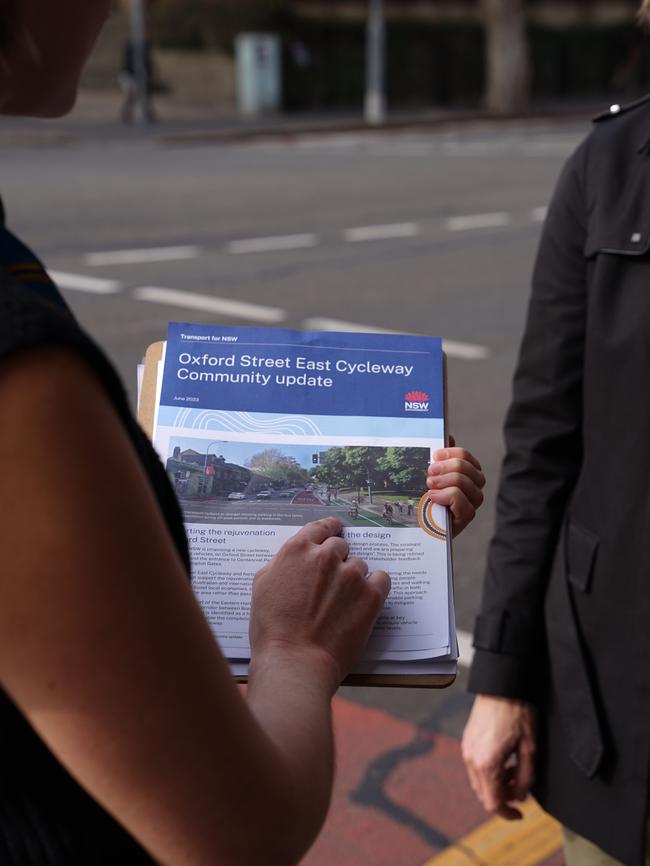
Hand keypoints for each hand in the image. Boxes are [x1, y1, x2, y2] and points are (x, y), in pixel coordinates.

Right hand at [249, 517, 390, 690]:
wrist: (295, 662)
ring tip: (342, 603)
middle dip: (337, 561)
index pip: (319, 527)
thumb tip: (291, 560)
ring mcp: (351, 575)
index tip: (334, 531)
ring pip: (359, 565)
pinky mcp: (371, 595)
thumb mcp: (261, 587)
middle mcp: (326, 556)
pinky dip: (375, 588)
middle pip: (340, 546)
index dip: (328, 529)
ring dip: (353, 578)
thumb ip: (279, 565)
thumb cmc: (272, 630)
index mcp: (297, 550)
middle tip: (330, 584)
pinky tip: (364, 602)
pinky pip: (381, 580)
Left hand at [426, 438, 484, 536]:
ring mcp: (471, 503)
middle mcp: (473, 488)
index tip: (434, 455)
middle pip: (468, 468)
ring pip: (465, 482)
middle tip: (429, 472)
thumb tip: (448, 436)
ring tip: (430, 485)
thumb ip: (440, 459)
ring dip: (445, 481)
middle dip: (447, 467)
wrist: (419, 528)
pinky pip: (461, 499)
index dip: (451, 453)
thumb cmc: (425, 500)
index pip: (466, 457)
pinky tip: (433, 496)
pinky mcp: (466, 517)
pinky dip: (446, 495)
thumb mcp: (431, 476)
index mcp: (466, 474)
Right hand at [461, 695, 536, 819]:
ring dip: (495, 784)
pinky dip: (488, 771)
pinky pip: (475, 766)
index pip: (493, 803)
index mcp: (487, 764)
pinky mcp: (467, 739)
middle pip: (483, 794)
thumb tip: (519, 797)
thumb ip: (525, 778)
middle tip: (520, 787)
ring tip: (513, 770)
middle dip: (502, 797)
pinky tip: (503, 759)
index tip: (519, 814)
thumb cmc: (518, 713)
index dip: (507, 814)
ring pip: (478, 781)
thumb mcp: (530, 749)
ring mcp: (467, 748)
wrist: (502, 685)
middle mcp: (472, 759)